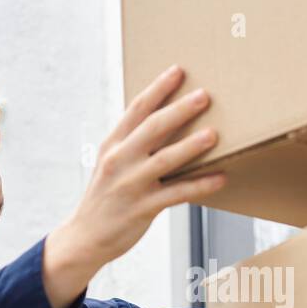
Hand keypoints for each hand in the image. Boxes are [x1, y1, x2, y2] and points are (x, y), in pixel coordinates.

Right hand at [41, 64, 225, 307]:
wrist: (85, 236)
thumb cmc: (106, 197)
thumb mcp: (111, 163)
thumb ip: (132, 143)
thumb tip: (166, 123)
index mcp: (113, 144)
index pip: (137, 109)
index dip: (158, 88)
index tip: (178, 71)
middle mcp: (120, 160)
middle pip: (153, 128)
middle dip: (180, 110)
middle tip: (205, 95)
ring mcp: (131, 184)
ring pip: (165, 160)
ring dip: (191, 146)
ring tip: (214, 134)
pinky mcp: (142, 208)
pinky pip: (177, 194)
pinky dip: (200, 186)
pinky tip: (220, 178)